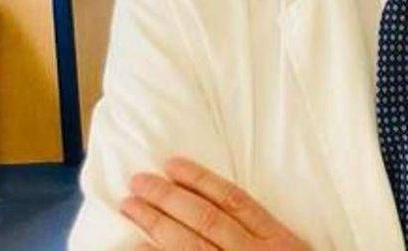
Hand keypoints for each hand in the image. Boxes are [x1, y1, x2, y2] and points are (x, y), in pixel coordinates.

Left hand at [121, 157, 308, 249]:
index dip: (201, 180)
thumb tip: (218, 208)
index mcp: (277, 242)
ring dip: (155, 224)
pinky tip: (138, 250)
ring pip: (189, 247)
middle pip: (206, 220)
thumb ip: (263, 234)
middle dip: (169, 198)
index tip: (173, 165)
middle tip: (138, 181)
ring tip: (130, 207)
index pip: (235, 202)